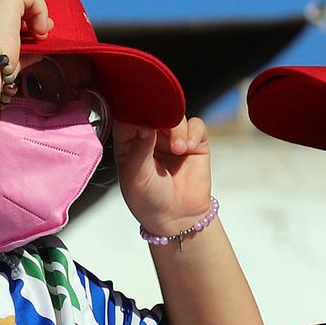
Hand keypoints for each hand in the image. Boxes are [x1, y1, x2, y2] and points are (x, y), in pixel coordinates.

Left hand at [116, 115, 210, 235]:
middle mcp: (150, 135)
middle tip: (163, 126)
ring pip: (176, 115)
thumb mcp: (136, 176)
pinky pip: (196, 125)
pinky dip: (193, 133)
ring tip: (179, 150)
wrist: (177, 218)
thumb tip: (146, 125)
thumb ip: (140, 149)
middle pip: (155, 109)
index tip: (141, 106)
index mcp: (129, 141)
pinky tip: (188, 148)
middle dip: (160, 114)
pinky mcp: (194, 144)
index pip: (128, 114)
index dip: (134, 106)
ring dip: (178, 128)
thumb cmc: (148, 199)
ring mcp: (173, 138)